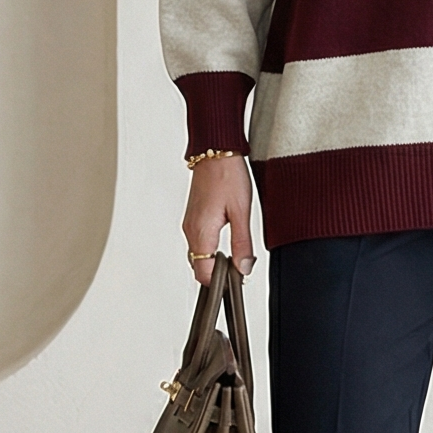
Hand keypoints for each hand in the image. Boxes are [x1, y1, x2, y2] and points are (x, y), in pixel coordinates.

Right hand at [183, 155, 255, 286]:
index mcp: (201, 233)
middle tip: (240, 268)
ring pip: (198, 256)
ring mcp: (189, 224)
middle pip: (199, 267)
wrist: (215, 151)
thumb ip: (242, 244)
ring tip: (235, 255)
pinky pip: (198, 243)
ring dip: (214, 261)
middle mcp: (190, 231)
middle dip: (218, 274)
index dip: (221, 282)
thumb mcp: (242, 212)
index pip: (203, 274)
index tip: (238, 278)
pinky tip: (225, 242)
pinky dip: (210, 250)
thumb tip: (243, 269)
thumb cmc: (228, 175)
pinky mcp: (192, 218)